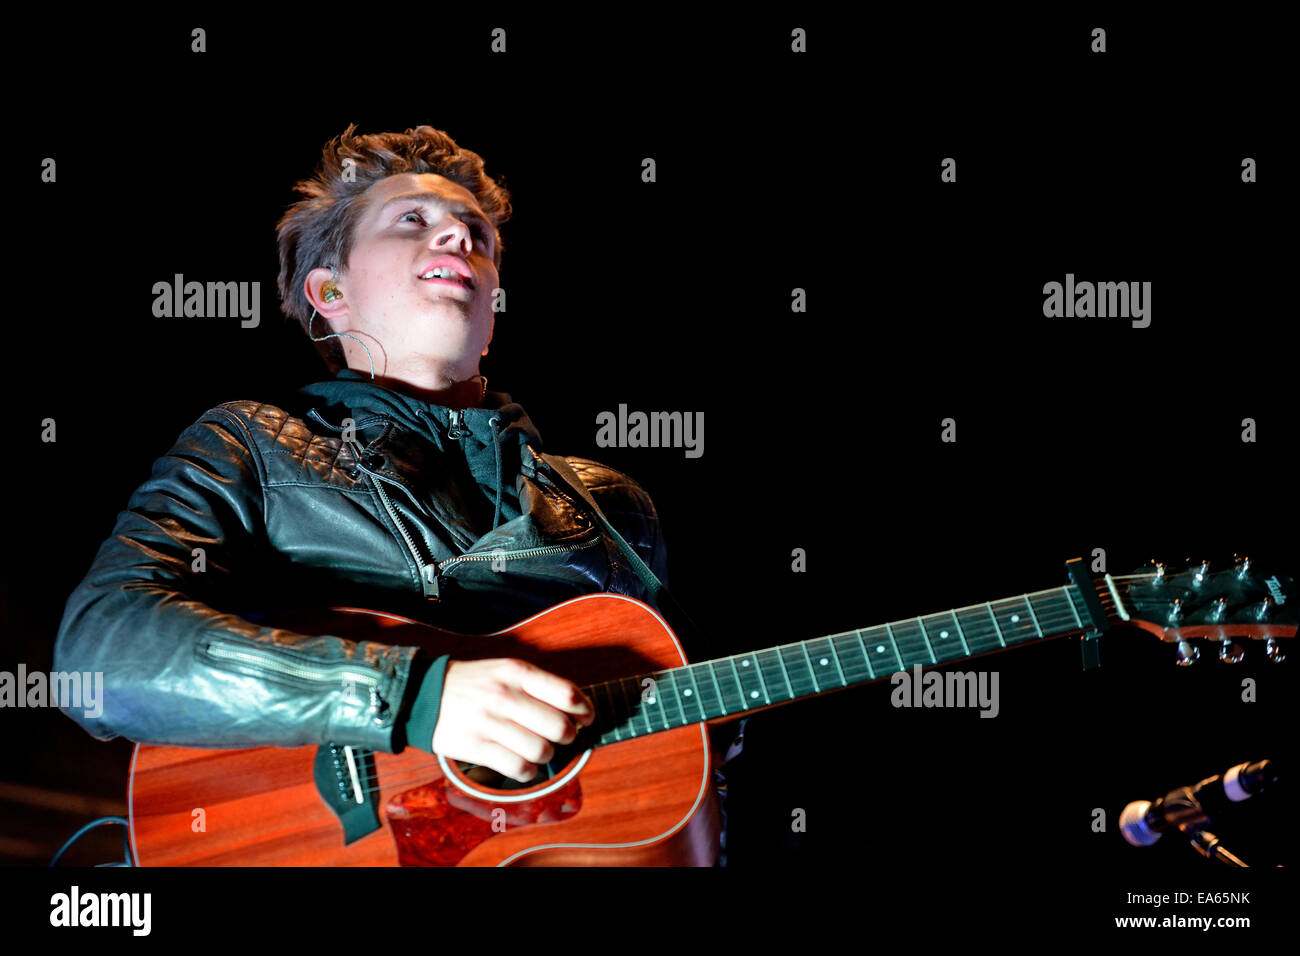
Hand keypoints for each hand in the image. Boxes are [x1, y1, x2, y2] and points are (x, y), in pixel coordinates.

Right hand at [430, 658, 594, 782]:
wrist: (423, 695)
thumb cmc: (473, 683)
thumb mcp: (505, 669)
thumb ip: (539, 684)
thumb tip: (577, 708)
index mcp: (517, 672)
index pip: (568, 695)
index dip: (585, 711)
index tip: (586, 719)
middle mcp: (505, 696)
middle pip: (559, 727)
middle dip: (568, 736)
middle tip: (562, 737)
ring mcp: (490, 722)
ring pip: (542, 751)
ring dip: (548, 756)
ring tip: (541, 751)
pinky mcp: (477, 747)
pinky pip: (518, 768)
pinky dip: (529, 771)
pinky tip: (525, 765)